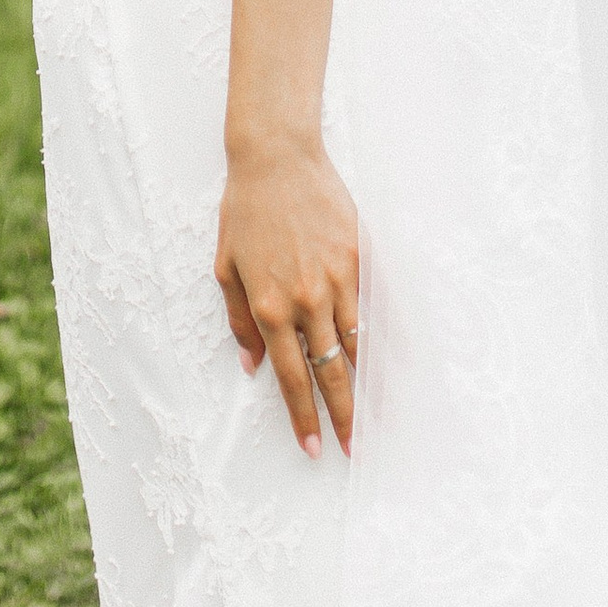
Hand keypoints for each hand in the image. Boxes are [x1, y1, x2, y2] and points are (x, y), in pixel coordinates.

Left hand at [215, 133, 360, 458]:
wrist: (277, 158)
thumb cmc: (245, 212)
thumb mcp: (225, 269)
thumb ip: (240, 322)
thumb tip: (252, 368)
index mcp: (269, 307)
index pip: (291, 378)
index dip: (304, 417)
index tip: (314, 447)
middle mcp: (306, 300)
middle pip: (329, 372)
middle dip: (342, 415)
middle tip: (352, 448)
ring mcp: (336, 279)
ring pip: (355, 344)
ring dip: (364, 384)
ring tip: (371, 416)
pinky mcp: (358, 258)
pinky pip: (368, 309)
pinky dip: (374, 338)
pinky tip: (382, 361)